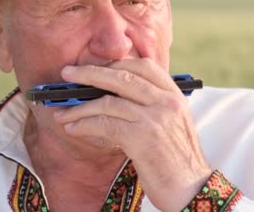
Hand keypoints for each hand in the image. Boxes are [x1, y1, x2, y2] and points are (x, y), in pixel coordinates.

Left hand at [55, 58, 211, 211]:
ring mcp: (155, 118)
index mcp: (174, 95)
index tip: (95, 68)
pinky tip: (73, 128)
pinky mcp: (142, 138)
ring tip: (62, 112)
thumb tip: (113, 94)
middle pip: (121, 77)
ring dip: (79, 107)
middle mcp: (166, 102)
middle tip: (67, 74)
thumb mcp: (172, 123)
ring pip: (108, 102)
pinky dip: (84, 125)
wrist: (191, 189)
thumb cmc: (177, 159)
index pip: (143, 66)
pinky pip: (105, 124)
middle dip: (89, 74)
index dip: (115, 64)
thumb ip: (152, 104)